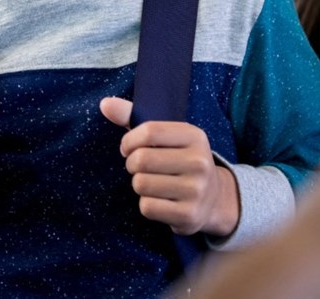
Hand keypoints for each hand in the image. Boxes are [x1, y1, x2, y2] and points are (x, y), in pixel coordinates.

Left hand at [99, 97, 238, 235]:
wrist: (214, 199)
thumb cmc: (179, 160)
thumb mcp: (164, 136)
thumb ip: (132, 117)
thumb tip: (105, 103)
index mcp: (195, 136)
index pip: (149, 131)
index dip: (129, 141)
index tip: (129, 148)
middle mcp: (199, 162)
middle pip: (141, 159)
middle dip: (132, 164)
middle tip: (139, 168)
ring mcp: (196, 190)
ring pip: (141, 184)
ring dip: (139, 184)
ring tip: (152, 183)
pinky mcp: (189, 215)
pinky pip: (147, 207)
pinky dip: (146, 204)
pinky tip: (161, 200)